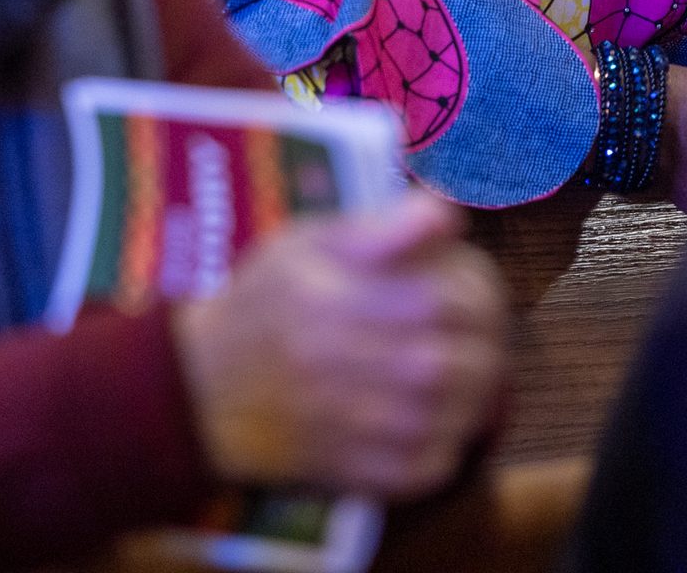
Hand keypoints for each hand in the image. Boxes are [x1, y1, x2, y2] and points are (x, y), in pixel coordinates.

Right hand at [172, 193, 506, 500]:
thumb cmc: (262, 304)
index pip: (468, 291)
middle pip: (482, 349)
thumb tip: (449, 210)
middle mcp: (379, 366)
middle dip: (481, 327)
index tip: (457, 269)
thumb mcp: (308, 241)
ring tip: (444, 358)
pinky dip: (446, 433)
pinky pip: (448, 457)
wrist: (205, 390)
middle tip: (459, 315)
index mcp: (365, 299)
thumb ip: (385, 226)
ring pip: (475, 404)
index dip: (474, 276)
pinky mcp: (377, 476)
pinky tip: (421, 408)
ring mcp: (383, 428)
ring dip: (471, 379)